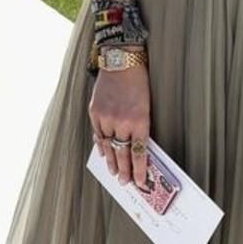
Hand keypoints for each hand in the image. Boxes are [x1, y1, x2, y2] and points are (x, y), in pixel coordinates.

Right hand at [89, 66, 150, 186]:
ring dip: (112, 162)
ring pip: (108, 147)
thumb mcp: (147, 105)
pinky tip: (103, 154)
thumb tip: (138, 147)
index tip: (140, 182)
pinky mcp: (95, 112)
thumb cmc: (139, 82)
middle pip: (123, 154)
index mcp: (140, 121)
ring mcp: (106, 118)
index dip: (139, 170)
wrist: (122, 61)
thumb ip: (141, 126)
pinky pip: (98, 134)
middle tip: (126, 183)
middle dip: (125, 171)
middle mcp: (122, 122)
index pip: (139, 153)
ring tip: (115, 174)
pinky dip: (101, 146)